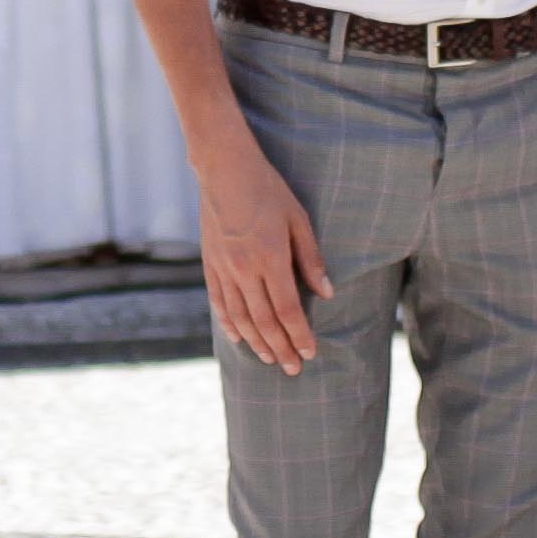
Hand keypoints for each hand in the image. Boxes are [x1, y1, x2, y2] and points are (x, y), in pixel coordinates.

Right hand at [194, 133, 331, 371]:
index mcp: (270, 257)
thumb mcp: (298, 218)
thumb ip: (311, 259)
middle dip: (280, 348)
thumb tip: (326, 293)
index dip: (299, 334)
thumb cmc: (268, 189)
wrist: (224, 168)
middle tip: (293, 368)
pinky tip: (238, 338)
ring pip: (240, 317)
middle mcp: (244, 269)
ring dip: (256, 342)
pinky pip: (219, 302)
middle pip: (264, 321)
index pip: (287, 309)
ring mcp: (223, 268)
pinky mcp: (210, 264)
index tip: (310, 352)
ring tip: (270, 359)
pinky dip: (229, 324)